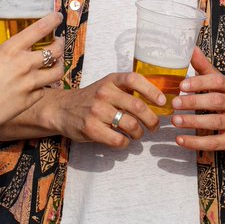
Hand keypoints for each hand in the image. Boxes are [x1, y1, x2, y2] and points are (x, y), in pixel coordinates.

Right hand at [0, 13, 64, 142]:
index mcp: (10, 50)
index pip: (39, 29)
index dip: (52, 20)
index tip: (57, 16)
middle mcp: (24, 64)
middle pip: (55, 50)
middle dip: (60, 44)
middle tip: (58, 42)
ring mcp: (30, 83)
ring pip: (57, 71)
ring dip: (59, 65)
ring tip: (57, 63)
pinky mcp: (31, 99)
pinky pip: (43, 90)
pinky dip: (42, 86)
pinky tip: (38, 85)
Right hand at [49, 71, 163, 146]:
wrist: (61, 109)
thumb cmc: (91, 99)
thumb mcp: (107, 86)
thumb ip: (127, 90)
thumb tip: (159, 101)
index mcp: (111, 80)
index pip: (135, 80)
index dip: (152, 91)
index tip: (163, 102)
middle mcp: (104, 93)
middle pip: (137, 107)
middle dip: (152, 120)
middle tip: (155, 126)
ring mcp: (96, 111)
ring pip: (130, 125)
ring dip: (139, 133)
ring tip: (138, 134)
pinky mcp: (91, 129)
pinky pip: (118, 140)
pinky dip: (125, 143)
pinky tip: (124, 140)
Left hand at [171, 48, 224, 153]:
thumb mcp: (224, 84)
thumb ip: (205, 68)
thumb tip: (190, 48)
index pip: (219, 81)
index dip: (200, 82)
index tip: (182, 84)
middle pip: (217, 101)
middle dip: (195, 101)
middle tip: (174, 102)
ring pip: (216, 122)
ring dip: (194, 122)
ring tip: (175, 120)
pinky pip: (215, 143)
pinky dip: (196, 143)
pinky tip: (180, 140)